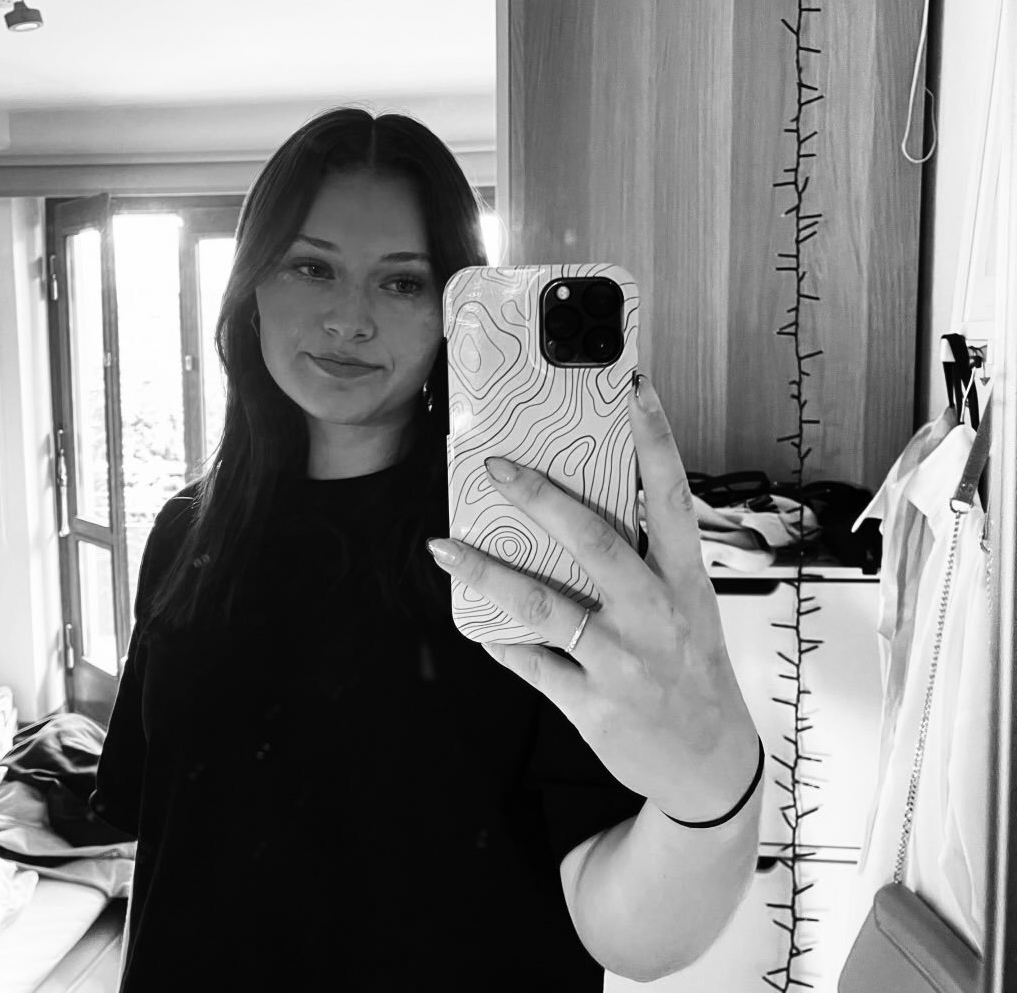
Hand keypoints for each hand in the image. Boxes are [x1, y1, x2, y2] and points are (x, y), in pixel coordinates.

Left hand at [427, 375, 760, 822]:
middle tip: (496, 467)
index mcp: (684, 581)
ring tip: (444, 548)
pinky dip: (501, 641)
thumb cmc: (694, 670)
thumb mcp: (688, 608)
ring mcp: (622, 662)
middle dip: (540, 498)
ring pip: (544, 606)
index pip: (670, 496)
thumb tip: (574, 515)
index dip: (654, 439)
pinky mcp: (593, 705)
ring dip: (487, 573)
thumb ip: (644, 563)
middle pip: (592, 542)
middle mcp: (655, 615)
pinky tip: (478, 624)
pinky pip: (532, 664)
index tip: (632, 389)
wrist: (710, 765)